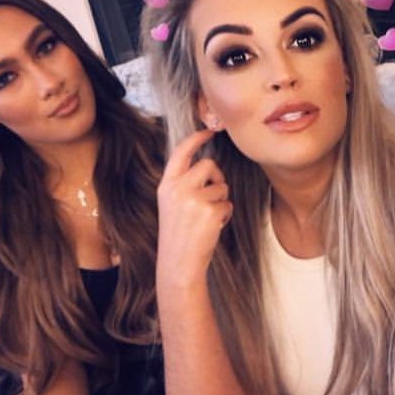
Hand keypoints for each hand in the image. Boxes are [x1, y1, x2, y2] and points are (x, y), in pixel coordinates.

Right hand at [156, 129, 231, 287]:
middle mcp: (178, 188)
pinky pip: (228, 203)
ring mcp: (194, 199)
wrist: (178, 262)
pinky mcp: (210, 211)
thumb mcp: (171, 204)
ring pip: (222, 186)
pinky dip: (225, 214)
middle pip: (208, 165)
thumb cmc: (178, 235)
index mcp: (166, 185)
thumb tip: (207, 167)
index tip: (208, 132)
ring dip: (221, 200)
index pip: (181, 153)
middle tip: (213, 194)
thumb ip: (183, 184)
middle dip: (217, 177)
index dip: (196, 139)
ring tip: (207, 218)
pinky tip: (212, 227)